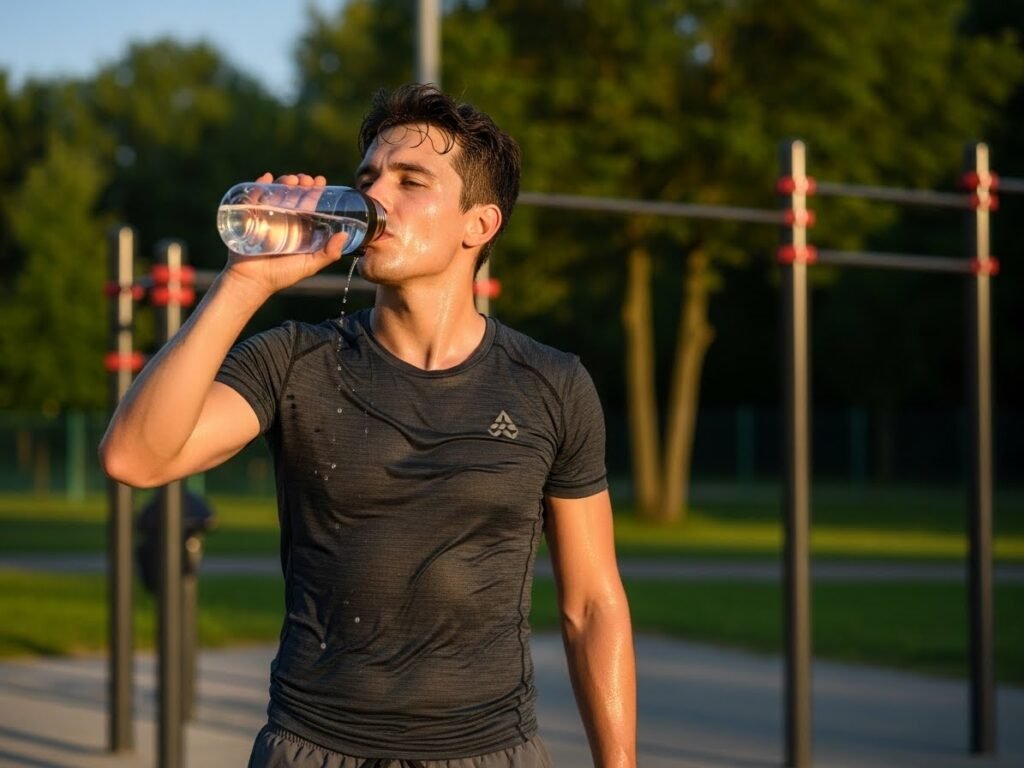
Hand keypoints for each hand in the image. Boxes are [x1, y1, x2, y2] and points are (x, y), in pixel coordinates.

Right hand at [223, 172, 347, 297]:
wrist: (251, 281)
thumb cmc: (281, 275)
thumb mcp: (308, 265)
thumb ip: (327, 254)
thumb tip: (344, 236)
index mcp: (298, 227)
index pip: (308, 204)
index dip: (315, 191)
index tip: (320, 181)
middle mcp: (283, 219)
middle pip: (293, 194)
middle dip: (300, 183)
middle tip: (306, 180)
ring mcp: (265, 216)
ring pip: (275, 192)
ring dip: (283, 182)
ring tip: (291, 180)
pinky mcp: (248, 216)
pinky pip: (253, 197)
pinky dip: (258, 185)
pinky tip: (266, 178)